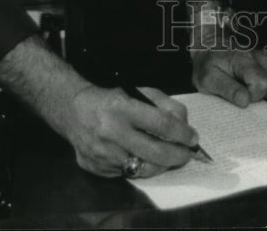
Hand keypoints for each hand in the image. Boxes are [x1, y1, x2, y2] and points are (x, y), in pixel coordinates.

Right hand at [65, 85, 198, 178]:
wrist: (73, 111)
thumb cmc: (111, 99)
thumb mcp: (138, 91)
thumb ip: (163, 105)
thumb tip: (184, 125)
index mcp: (123, 107)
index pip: (161, 123)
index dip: (181, 133)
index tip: (193, 138)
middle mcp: (112, 132)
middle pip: (155, 152)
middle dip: (177, 155)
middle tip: (188, 154)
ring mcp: (103, 154)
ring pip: (142, 168)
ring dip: (160, 165)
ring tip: (168, 157)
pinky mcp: (97, 168)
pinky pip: (126, 174)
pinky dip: (139, 167)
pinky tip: (142, 158)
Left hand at [192, 48, 266, 106]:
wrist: (207, 45)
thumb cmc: (207, 64)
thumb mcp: (208, 78)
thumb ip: (228, 89)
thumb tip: (246, 101)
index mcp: (244, 60)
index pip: (262, 83)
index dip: (255, 97)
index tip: (244, 100)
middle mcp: (260, 55)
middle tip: (261, 97)